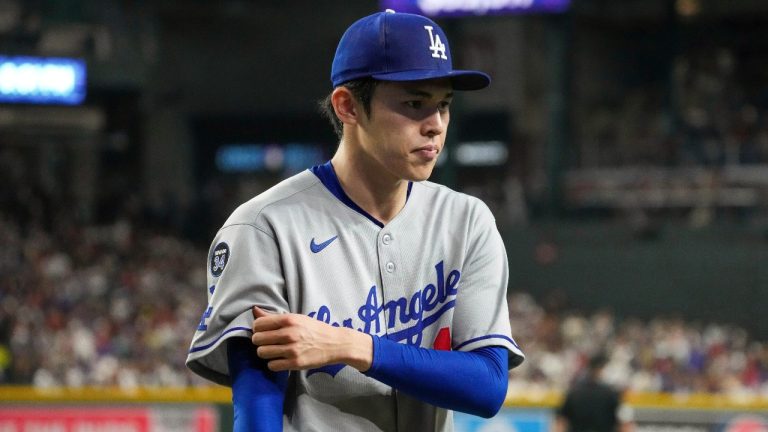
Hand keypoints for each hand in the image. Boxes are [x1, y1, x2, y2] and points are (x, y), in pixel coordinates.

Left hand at [251, 306, 372, 371]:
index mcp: (288, 320)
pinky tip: (280, 359)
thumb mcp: (296, 318)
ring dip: (265, 353)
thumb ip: (273, 317)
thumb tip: (254, 310)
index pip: (258, 324)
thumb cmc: (314, 329)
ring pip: (262, 353)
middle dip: (259, 341)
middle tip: (268, 342)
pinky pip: (272, 365)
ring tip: (274, 351)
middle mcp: (289, 333)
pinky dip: (273, 363)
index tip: (263, 331)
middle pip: (257, 339)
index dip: (257, 329)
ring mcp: (292, 349)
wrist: (335, 343)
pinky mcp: (295, 363)